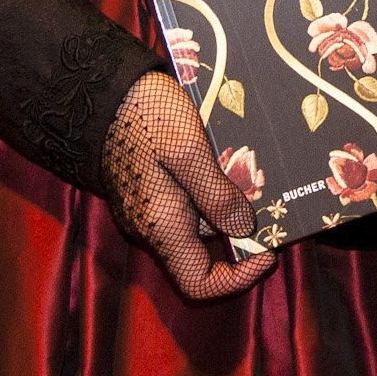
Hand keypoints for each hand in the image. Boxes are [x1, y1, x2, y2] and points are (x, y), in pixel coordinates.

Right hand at [101, 70, 274, 301]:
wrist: (102, 92)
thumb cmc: (145, 117)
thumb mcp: (187, 150)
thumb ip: (216, 193)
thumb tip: (244, 229)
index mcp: (161, 226)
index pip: (198, 283)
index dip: (238, 277)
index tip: (268, 250)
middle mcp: (155, 226)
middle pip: (206, 253)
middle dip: (243, 234)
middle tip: (275, 204)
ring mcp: (152, 207)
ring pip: (202, 223)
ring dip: (233, 206)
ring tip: (263, 176)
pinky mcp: (153, 187)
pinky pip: (191, 202)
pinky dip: (217, 190)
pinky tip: (239, 163)